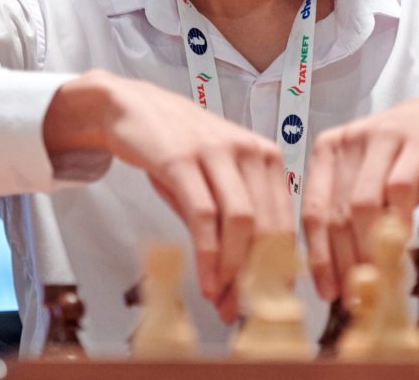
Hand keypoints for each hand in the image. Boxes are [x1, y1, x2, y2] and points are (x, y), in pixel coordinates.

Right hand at [43, 70, 292, 321]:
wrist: (132, 107)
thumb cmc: (176, 149)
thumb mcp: (212, 183)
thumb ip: (228, 227)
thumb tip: (237, 284)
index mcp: (267, 158)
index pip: (285, 221)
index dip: (279, 267)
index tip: (268, 300)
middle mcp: (250, 151)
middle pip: (268, 225)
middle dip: (257, 276)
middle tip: (242, 310)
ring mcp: (218, 152)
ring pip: (241, 220)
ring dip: (233, 268)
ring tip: (221, 300)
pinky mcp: (184, 158)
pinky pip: (204, 214)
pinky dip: (207, 253)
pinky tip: (204, 279)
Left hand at [301, 74, 418, 300]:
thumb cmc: (409, 154)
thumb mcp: (373, 178)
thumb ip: (352, 213)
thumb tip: (341, 273)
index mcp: (328, 149)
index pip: (313, 210)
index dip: (319, 256)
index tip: (327, 291)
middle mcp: (349, 140)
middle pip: (337, 212)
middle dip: (344, 261)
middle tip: (356, 296)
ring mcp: (382, 137)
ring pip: (363, 203)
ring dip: (369, 247)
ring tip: (378, 278)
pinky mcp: (417, 141)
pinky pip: (400, 188)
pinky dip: (400, 222)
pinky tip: (404, 245)